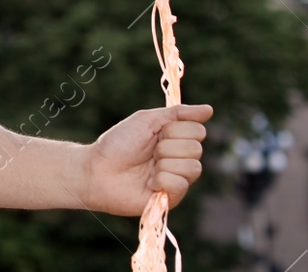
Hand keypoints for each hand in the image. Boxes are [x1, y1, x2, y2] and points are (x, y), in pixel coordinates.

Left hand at [82, 104, 212, 216]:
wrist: (98, 169)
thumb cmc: (119, 143)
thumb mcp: (147, 120)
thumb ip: (178, 114)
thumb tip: (209, 109)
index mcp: (176, 139)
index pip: (198, 130)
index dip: (175, 130)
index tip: (156, 132)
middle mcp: (180, 158)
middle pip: (196, 148)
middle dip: (168, 146)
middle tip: (149, 150)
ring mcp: (178, 179)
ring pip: (193, 168)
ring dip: (165, 163)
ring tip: (149, 166)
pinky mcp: (172, 197)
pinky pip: (181, 184)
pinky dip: (162, 180)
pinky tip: (149, 182)